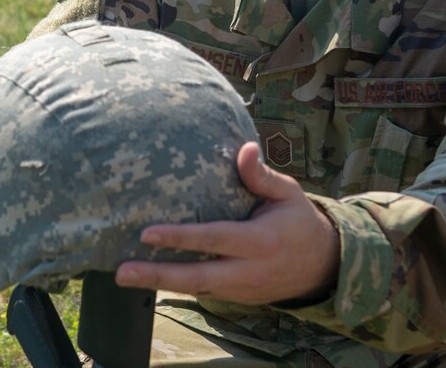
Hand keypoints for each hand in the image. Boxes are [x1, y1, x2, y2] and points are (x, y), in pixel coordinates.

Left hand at [114, 141, 339, 304]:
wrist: (323, 267)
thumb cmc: (299, 221)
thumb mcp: (289, 193)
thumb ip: (262, 175)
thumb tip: (245, 148)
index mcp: (261, 241)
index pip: (214, 239)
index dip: (180, 238)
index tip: (147, 233)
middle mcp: (248, 271)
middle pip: (196, 277)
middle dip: (157, 275)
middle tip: (122, 271)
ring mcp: (240, 289)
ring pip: (194, 288)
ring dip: (158, 283)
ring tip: (124, 274)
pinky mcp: (235, 298)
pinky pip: (201, 291)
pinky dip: (174, 285)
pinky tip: (148, 276)